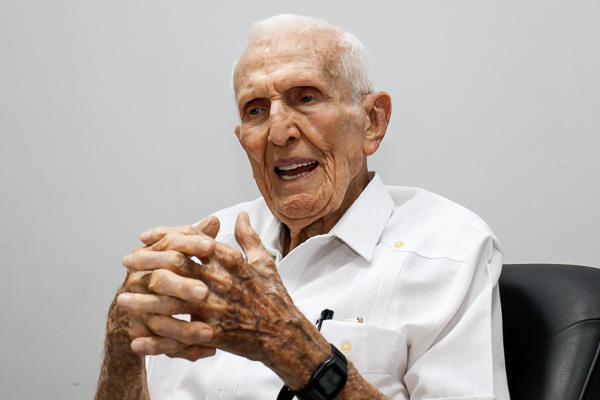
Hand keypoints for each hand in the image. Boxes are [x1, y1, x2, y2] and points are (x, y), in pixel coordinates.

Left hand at [118, 212, 330, 387]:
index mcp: (229, 263)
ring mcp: (214, 309)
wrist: (285, 334)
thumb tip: (241, 215)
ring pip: (170, 303)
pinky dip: (156, 341)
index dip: (166, 238)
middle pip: (174, 269)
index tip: (146, 237)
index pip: (191, 243)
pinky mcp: (213, 334)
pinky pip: (178, 338)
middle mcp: (218, 283)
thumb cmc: (274, 297)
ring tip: (122, 299)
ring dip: (143, 302)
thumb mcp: (265, 262)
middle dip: (147, 264)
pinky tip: (138, 341)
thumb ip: (249, 237)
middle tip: (127, 263)